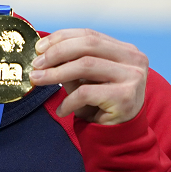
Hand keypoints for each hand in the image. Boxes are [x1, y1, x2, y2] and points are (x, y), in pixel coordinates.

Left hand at [28, 29, 147, 124]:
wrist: (118, 136)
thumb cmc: (100, 104)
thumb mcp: (86, 79)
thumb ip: (71, 63)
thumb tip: (43, 53)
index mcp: (125, 50)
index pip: (90, 35)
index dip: (61, 38)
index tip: (39, 47)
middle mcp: (134, 59)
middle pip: (88, 45)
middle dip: (56, 53)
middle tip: (36, 64)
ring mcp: (133, 77)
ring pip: (86, 65)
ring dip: (56, 74)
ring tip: (38, 81)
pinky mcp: (125, 96)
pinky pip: (86, 93)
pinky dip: (69, 101)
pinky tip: (62, 110)